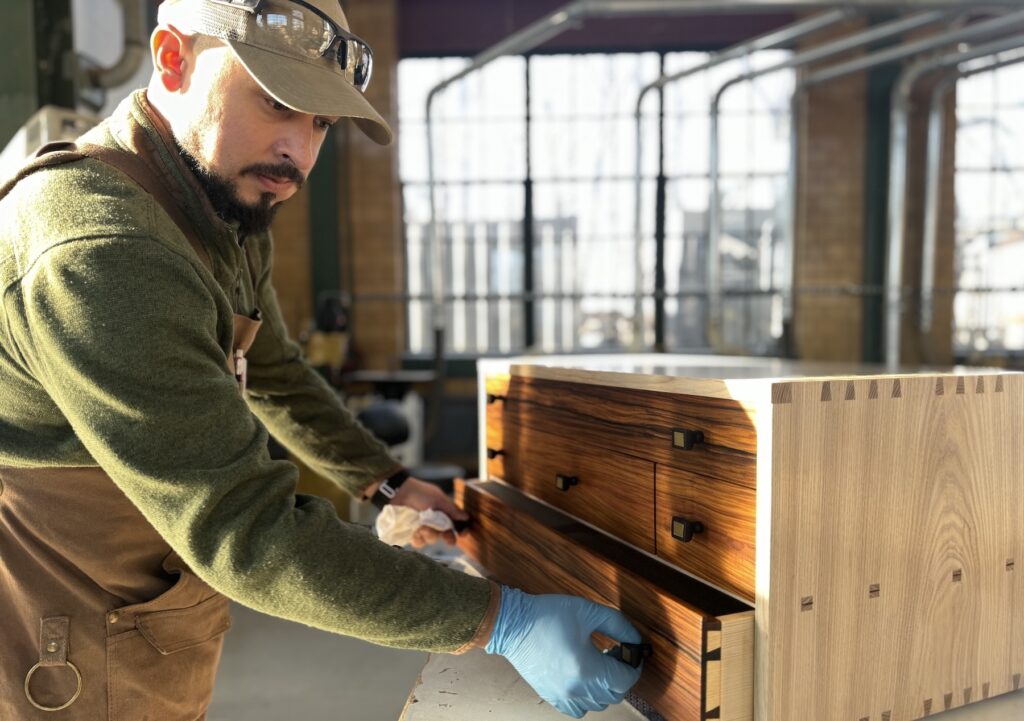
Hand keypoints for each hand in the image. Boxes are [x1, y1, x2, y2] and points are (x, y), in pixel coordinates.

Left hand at [389, 476, 467, 547]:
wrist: (399, 492)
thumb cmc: (420, 493)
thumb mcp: (438, 499)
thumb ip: (452, 510)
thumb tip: (466, 517)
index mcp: (443, 513)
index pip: (455, 524)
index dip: (460, 531)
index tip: (462, 534)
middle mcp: (434, 522)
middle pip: (445, 535)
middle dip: (446, 536)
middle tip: (445, 536)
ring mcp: (423, 527)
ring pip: (432, 539)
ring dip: (429, 535)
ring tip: (422, 528)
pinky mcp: (411, 533)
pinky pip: (418, 542)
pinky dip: (418, 538)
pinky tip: (415, 532)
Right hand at [485, 586, 641, 717]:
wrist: (513, 624)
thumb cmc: (548, 615)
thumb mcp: (588, 611)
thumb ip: (618, 626)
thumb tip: (636, 640)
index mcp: (587, 669)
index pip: (626, 679)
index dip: (635, 666)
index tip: (632, 652)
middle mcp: (577, 688)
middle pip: (615, 694)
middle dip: (621, 675)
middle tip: (615, 653)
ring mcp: (563, 696)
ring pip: (599, 704)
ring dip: (605, 687)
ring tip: (598, 665)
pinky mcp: (552, 696)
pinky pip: (578, 710)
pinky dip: (588, 699)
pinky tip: (583, 679)